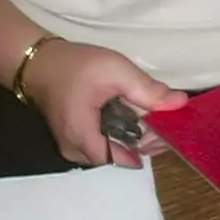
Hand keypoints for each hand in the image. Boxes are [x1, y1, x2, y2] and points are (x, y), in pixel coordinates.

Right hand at [23, 39, 187, 166]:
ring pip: (111, 150)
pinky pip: (102, 143)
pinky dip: (119, 133)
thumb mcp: (115, 71)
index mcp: (84, 138)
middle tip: (164, 120)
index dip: (149, 146)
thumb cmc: (75, 66)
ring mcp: (72, 146)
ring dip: (133, 137)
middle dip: (145, 141)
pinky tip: (133, 117)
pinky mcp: (73, 138)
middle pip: (119, 156)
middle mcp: (76, 151)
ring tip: (152, 117)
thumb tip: (180, 103)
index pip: (125, 158)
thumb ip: (147, 89)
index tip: (167, 128)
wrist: (39, 61)